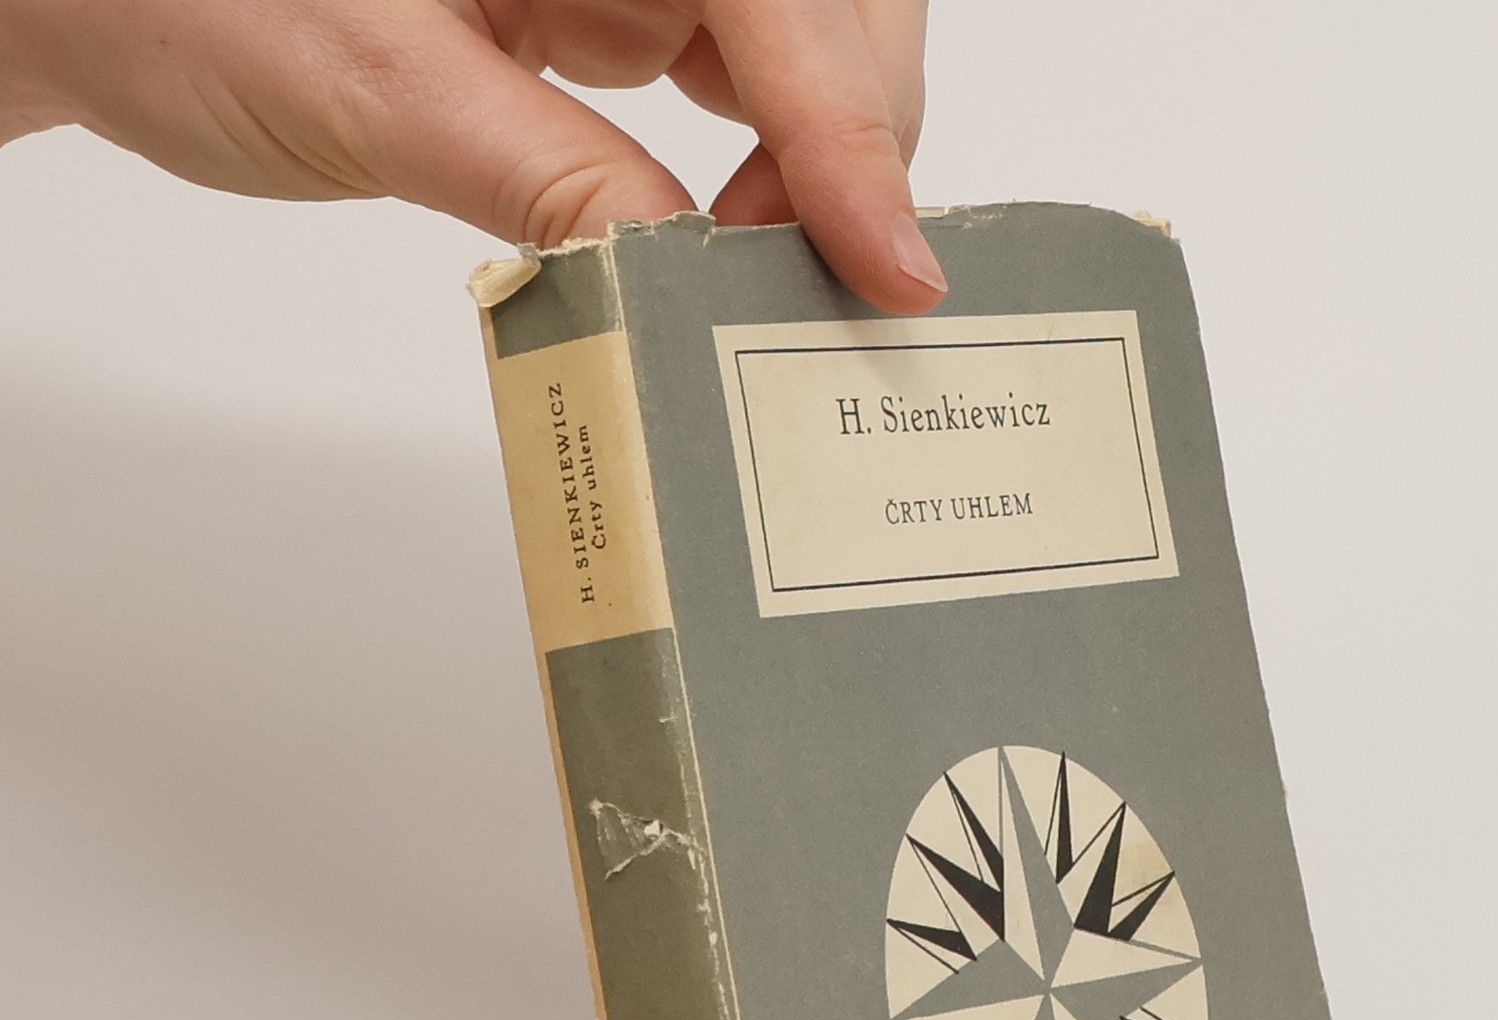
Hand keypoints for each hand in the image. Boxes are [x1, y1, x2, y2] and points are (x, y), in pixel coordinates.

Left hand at [0, 0, 941, 310]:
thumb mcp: (382, 92)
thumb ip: (557, 183)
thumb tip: (695, 285)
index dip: (851, 130)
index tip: (888, 266)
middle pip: (835, 7)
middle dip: (857, 141)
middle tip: (818, 279)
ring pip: (813, 40)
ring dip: (825, 158)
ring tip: (767, 266)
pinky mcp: (626, 0)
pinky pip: (752, 72)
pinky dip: (776, 164)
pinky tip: (741, 234)